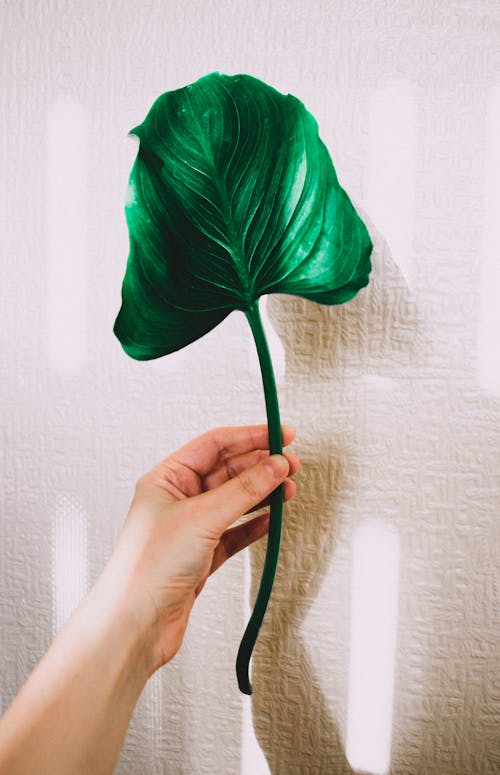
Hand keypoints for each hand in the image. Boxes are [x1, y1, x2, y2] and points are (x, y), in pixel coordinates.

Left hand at [110, 425, 299, 674]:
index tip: (279, 435)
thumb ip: (243, 490)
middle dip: (260, 467)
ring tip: (288, 490)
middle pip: (227, 472)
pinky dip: (254, 525)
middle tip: (290, 465)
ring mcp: (190, 529)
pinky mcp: (201, 557)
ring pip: (234, 502)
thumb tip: (273, 466)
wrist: (136, 624)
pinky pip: (234, 532)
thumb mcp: (202, 517)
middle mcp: (177, 501)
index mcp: (166, 479)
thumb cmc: (148, 567)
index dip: (249, 437)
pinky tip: (271, 519)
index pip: (214, 445)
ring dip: (262, 495)